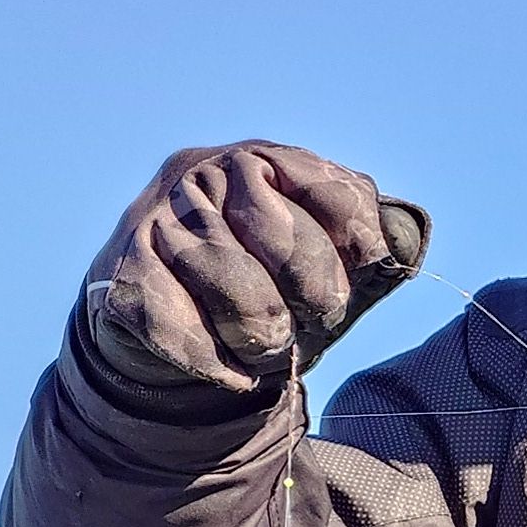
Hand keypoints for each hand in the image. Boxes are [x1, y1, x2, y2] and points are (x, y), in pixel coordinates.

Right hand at [81, 143, 429, 399]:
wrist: (155, 299)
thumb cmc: (254, 271)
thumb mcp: (316, 244)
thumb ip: (364, 236)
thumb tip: (401, 246)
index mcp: (261, 158)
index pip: (337, 196)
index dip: (361, 246)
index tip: (361, 272)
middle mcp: (204, 175)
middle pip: (293, 250)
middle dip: (317, 302)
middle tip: (311, 319)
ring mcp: (159, 223)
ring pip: (246, 301)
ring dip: (267, 342)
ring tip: (266, 347)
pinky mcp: (124, 276)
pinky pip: (189, 335)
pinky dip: (221, 365)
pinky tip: (232, 368)